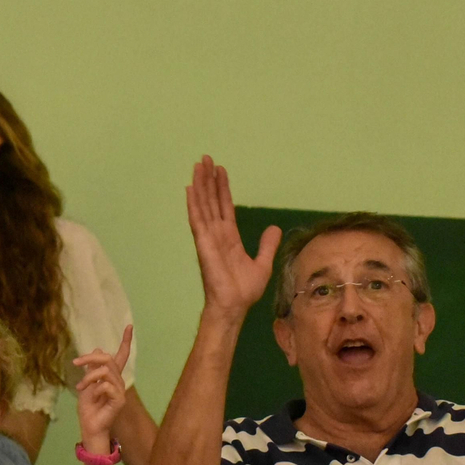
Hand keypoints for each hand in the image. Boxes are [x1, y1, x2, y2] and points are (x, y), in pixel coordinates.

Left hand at [73, 326, 132, 450]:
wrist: (89, 427)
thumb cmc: (88, 409)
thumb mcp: (86, 385)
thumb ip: (92, 368)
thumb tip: (98, 348)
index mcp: (111, 377)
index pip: (121, 356)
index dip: (125, 341)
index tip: (129, 326)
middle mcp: (118, 382)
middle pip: (109, 358)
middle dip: (91, 357)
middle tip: (76, 362)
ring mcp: (120, 391)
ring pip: (105, 371)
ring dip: (89, 377)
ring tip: (80, 387)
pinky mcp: (119, 400)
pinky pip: (106, 386)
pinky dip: (96, 389)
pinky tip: (92, 397)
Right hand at [186, 156, 280, 318]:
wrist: (234, 306)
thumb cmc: (244, 290)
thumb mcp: (262, 264)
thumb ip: (267, 245)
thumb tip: (274, 228)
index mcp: (229, 237)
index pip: (225, 207)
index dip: (222, 188)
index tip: (219, 170)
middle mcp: (217, 234)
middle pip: (211, 200)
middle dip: (208, 180)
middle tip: (205, 158)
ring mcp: (209, 237)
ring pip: (203, 205)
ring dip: (200, 185)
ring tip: (198, 165)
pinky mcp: (204, 243)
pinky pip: (197, 220)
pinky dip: (193, 204)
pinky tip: (190, 188)